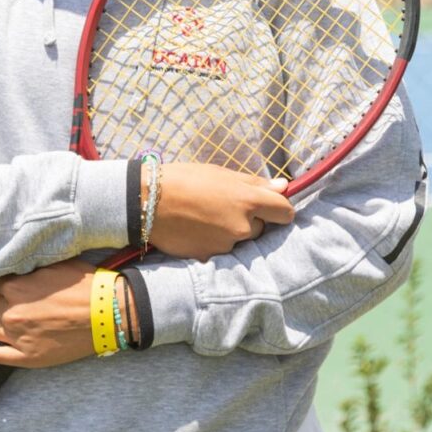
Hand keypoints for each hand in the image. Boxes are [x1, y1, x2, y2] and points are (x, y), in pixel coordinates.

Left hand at [0, 258, 97, 367]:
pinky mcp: (26, 357)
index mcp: (16, 287)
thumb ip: (31, 267)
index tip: (19, 284)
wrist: (106, 314)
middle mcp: (11, 312)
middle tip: (23, 299)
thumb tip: (20, 264)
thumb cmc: (84, 286)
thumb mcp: (56, 265)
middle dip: (5, 300)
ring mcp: (17, 337)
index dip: (9, 283)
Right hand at [149, 164, 293, 260]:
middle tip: (224, 209)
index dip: (279, 209)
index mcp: (247, 200)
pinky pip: (221, 252)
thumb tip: (284, 186)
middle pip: (261, 228)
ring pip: (240, 241)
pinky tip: (196, 231)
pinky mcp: (210, 258)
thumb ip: (254, 183)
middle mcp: (242, 226)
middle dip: (249, 221)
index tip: (270, 207)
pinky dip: (213, 243)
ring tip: (206, 220)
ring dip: (231, 233)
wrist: (146, 202)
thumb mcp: (219, 173)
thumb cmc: (183, 179)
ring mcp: (226, 245)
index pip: (285, 212)